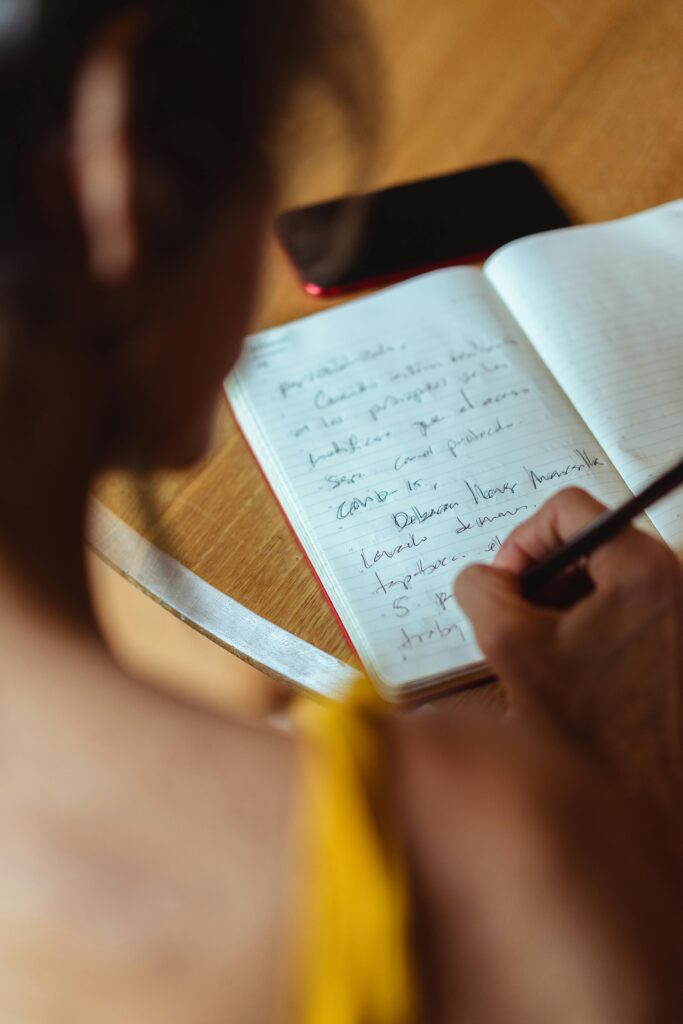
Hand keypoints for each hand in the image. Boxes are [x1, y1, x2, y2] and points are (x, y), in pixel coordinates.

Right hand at [454, 488, 682, 844]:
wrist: (653, 804)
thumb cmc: (600, 734)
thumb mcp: (513, 648)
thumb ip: (482, 591)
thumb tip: (480, 578)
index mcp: (643, 568)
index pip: (568, 509)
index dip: (522, 541)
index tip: (507, 584)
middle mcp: (674, 580)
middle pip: (588, 543)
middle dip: (542, 581)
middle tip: (519, 622)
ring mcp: (678, 612)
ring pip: (603, 579)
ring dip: (562, 607)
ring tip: (545, 655)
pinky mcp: (675, 642)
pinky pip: (623, 610)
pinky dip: (588, 629)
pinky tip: (573, 674)